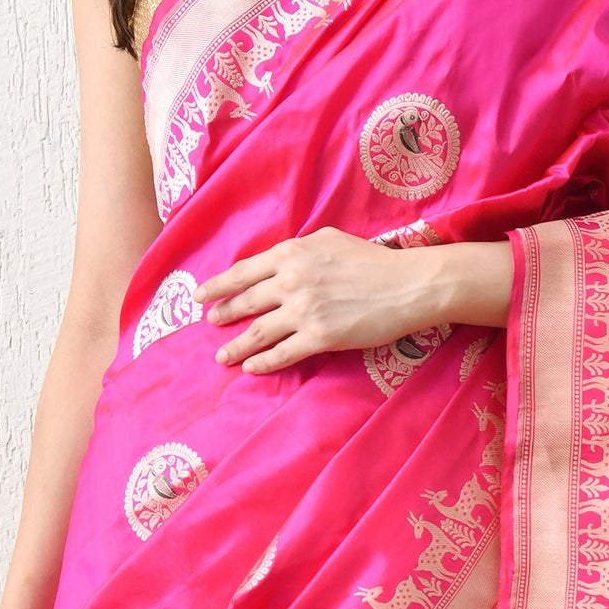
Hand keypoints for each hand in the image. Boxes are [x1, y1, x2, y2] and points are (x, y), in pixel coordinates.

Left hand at [198, 232, 510, 371]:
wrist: (407, 284)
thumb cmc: (372, 260)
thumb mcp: (328, 240)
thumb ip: (297, 249)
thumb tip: (274, 261)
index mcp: (290, 254)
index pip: (243, 271)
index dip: (218, 285)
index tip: (201, 297)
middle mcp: (291, 280)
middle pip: (246, 302)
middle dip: (223, 315)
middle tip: (211, 325)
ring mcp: (304, 310)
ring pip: (258, 332)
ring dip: (237, 346)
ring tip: (223, 355)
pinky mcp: (320, 337)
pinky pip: (282, 353)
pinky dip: (263, 362)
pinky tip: (251, 368)